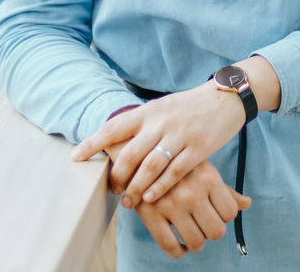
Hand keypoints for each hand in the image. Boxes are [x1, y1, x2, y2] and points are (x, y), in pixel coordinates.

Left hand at [71, 82, 244, 209]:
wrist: (224, 98)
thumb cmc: (187, 107)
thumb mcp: (161, 107)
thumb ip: (140, 123)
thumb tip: (111, 140)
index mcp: (148, 111)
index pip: (114, 127)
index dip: (93, 143)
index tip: (76, 158)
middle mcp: (161, 122)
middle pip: (130, 153)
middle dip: (117, 176)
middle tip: (111, 190)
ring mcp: (180, 136)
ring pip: (150, 166)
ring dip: (136, 187)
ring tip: (127, 201)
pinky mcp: (198, 149)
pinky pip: (175, 172)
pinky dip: (159, 187)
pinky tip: (150, 198)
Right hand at [131, 158, 250, 258]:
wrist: (139, 154)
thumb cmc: (177, 165)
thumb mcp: (203, 169)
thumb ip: (225, 189)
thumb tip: (247, 204)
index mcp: (208, 178)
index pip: (230, 213)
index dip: (224, 216)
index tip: (215, 214)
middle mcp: (192, 192)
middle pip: (216, 231)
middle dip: (212, 232)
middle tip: (204, 226)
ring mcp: (171, 205)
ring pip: (196, 242)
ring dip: (196, 244)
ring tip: (192, 237)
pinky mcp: (151, 215)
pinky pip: (170, 246)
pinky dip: (178, 251)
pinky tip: (179, 245)